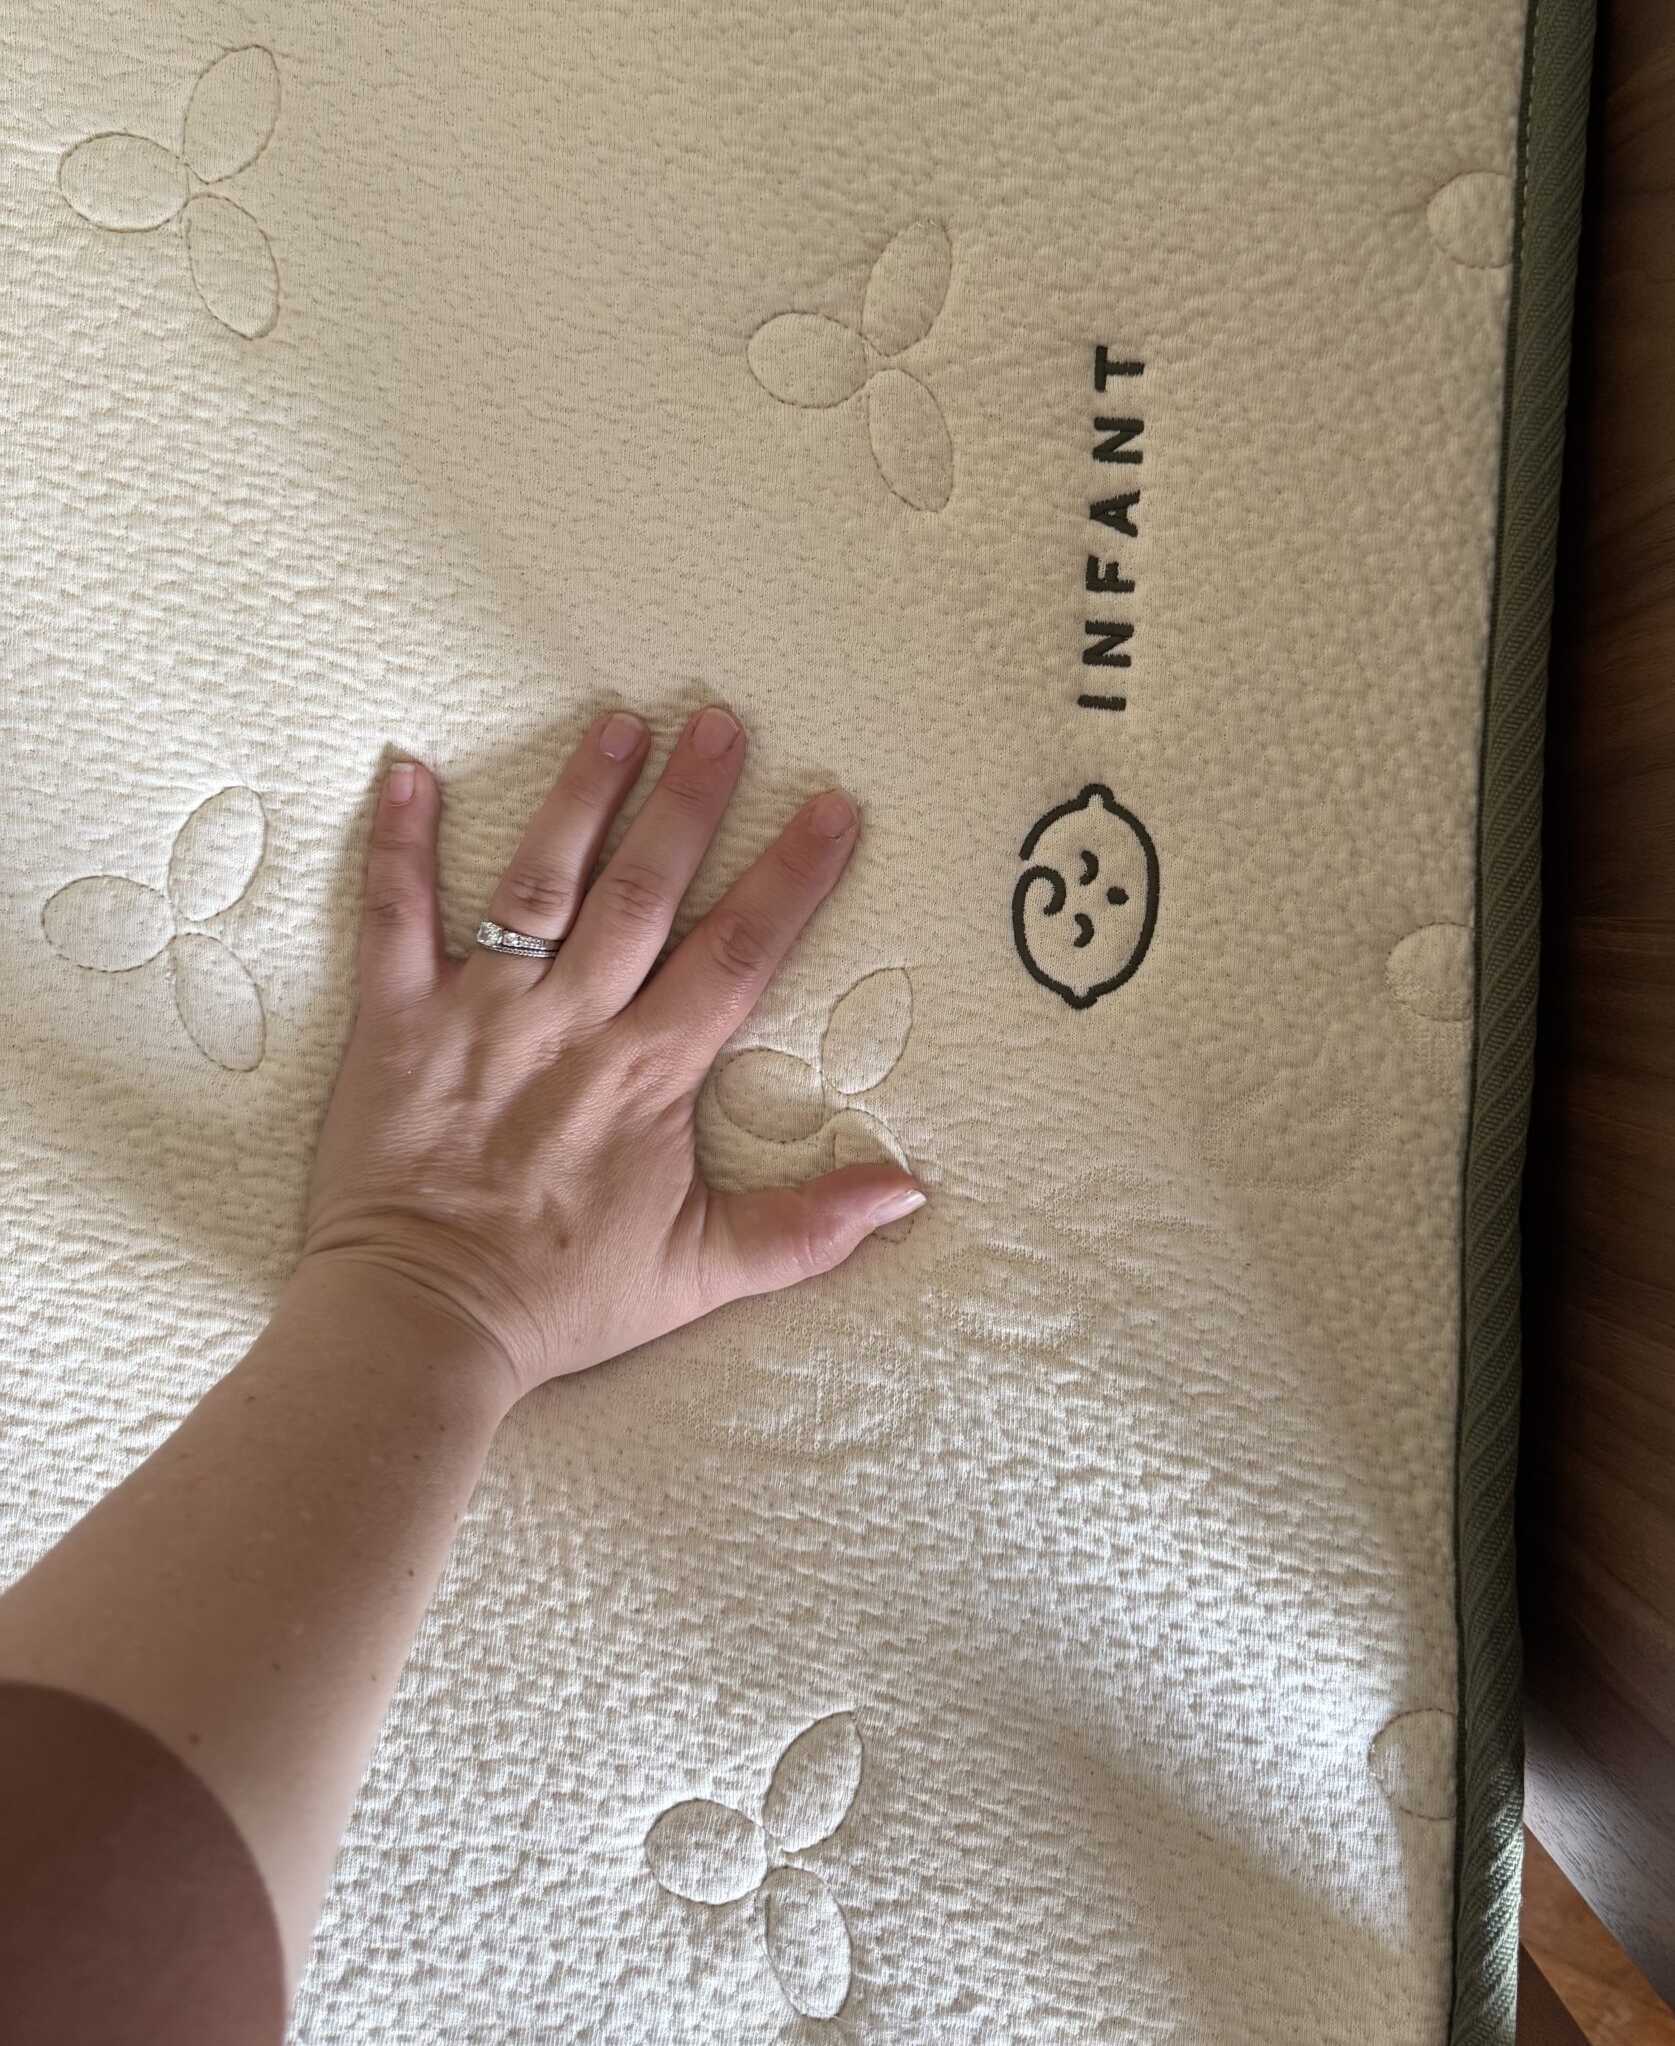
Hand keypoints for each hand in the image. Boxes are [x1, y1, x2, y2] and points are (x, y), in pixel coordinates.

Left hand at [294, 707, 923, 1402]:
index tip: (832, 805)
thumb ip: (807, 1229)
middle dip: (689, 801)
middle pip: (643, 890)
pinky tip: (408, 771)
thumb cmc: (558, 1301)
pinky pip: (394, 918)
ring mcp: (478, 1014)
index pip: (737, 952)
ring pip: (538, 883)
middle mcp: (571, 1023)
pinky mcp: (395, 1024)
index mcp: (648, 1072)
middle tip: (721, 719)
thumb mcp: (701, 1274)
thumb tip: (909, 1195)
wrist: (420, 1326)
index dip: (791, 875)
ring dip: (579, 797)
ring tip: (617, 722)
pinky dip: (399, 845)